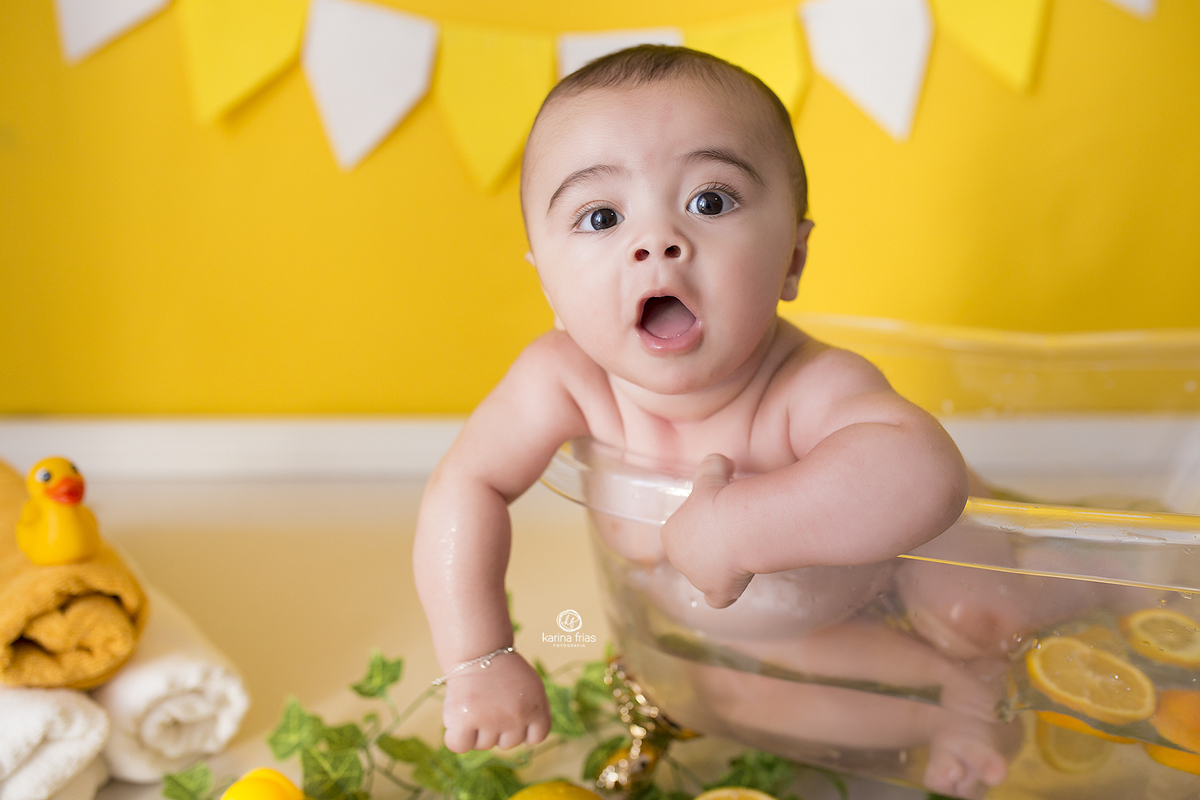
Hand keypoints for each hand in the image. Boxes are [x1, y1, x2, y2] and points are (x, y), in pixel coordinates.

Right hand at [441, 652, 550, 751]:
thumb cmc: (503, 669)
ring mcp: (491, 720)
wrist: (479, 650)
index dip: (522, 729)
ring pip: (483, 745)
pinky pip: (459, 745)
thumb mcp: (532, 687)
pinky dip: (456, 738)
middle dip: (498, 728)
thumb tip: (528, 739)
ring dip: (477, 730)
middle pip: (507, 744)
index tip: (513, 712)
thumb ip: (535, 713)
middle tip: (490, 702)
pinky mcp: (466, 719)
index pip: (534, 738)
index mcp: (537, 709)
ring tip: (475, 704)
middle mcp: (516, 717)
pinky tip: (458, 722)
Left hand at [659, 454, 752, 608]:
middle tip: (731, 535)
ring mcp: (697, 579)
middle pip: (691, 557)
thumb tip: (722, 461)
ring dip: (718, 569)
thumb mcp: (711, 472)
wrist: (736, 524)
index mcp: (670, 534)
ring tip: (740, 554)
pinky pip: (718, 600)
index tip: (717, 518)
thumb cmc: (719, 498)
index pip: (681, 534)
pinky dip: (726, 594)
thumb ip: (712, 465)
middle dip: (707, 548)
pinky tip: (736, 585)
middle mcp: (678, 560)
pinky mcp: (717, 592)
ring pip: (705, 576)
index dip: (699, 526)